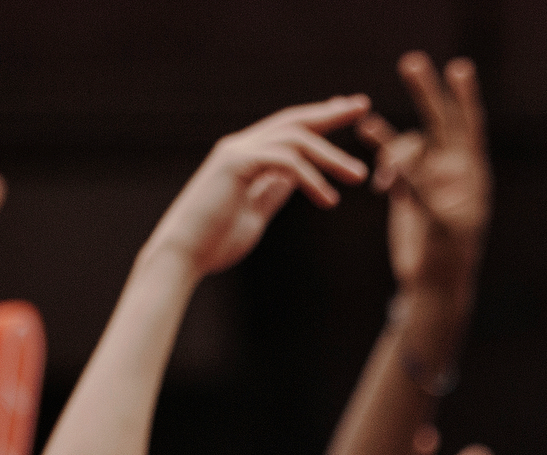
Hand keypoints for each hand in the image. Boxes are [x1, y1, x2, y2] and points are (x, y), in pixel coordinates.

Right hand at [146, 97, 370, 278]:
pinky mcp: (235, 166)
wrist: (183, 255)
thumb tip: (296, 179)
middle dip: (330, 112)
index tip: (347, 110)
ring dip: (331, 156)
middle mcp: (240, 146)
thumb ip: (273, 191)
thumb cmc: (214, 241)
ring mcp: (236, 153)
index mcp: (246, 156)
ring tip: (359, 176)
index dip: (319, 118)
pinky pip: (284, 162)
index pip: (288, 128)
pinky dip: (311, 178)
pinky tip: (329, 200)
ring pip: (295, 139)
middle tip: (363, 106)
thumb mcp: (254, 212)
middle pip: (294, 120)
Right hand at [357, 54, 490, 292]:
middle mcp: (452, 170)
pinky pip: (392, 161)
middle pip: (438, 121)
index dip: (464, 97)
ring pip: (408, 145)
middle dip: (426, 93)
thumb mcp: (438, 225)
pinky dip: (381, 152)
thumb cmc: (445, 258)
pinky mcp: (407, 189)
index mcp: (471, 175)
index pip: (469, 127)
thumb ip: (422, 193)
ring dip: (388, 141)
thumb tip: (401, 166)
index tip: (459, 68)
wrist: (431, 284)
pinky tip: (366, 133)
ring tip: (365, 126)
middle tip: (412, 62)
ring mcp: (428, 177)